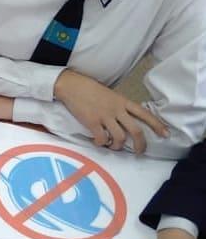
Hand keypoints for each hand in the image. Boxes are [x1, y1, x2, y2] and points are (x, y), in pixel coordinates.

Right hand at [53, 70, 167, 153]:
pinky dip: (101, 143)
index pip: (145, 114)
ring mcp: (105, 116)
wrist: (72, 86)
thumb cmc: (90, 89)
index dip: (157, 125)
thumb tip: (125, 119)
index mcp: (123, 101)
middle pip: (136, 131)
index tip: (166, 134)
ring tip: (113, 146)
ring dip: (117, 146)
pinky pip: (102, 139)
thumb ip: (119, 106)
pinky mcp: (92, 122)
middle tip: (139, 152)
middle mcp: (117, 109)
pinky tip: (97, 142)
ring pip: (120, 138)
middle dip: (141, 145)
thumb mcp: (110, 95)